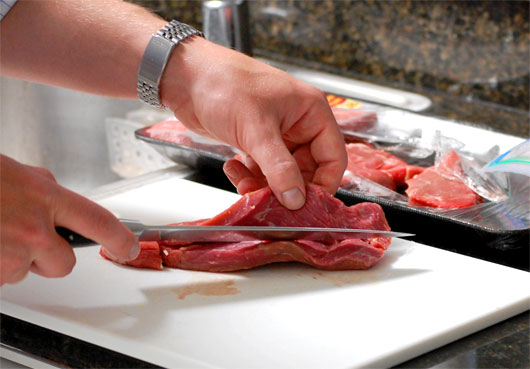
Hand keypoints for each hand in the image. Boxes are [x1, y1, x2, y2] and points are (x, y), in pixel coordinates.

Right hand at [0, 155, 138, 285]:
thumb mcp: (15, 173)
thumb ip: (43, 189)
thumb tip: (56, 196)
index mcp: (43, 197)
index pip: (100, 221)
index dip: (120, 238)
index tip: (129, 247)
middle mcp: (33, 229)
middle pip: (65, 263)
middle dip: (51, 259)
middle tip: (24, 241)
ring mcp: (13, 254)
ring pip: (27, 272)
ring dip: (13, 261)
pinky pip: (3, 280)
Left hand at [160, 38, 346, 208]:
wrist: (185, 76)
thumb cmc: (224, 85)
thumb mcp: (256, 129)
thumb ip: (279, 168)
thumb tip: (296, 199)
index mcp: (311, 112)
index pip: (334, 157)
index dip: (323, 184)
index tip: (305, 206)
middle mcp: (298, 123)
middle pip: (307, 170)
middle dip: (286, 188)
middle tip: (268, 200)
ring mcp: (276, 133)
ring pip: (282, 173)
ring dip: (263, 184)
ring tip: (243, 182)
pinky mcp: (255, 140)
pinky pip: (261, 168)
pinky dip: (249, 175)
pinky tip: (232, 167)